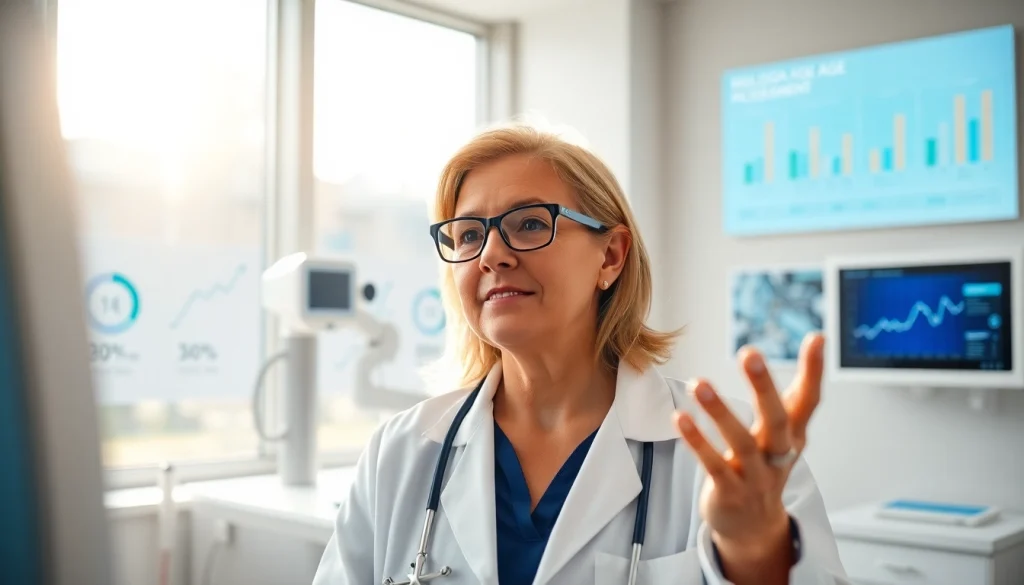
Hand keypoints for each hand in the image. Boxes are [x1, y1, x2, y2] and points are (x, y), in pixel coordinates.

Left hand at [672, 333, 824, 582]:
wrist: (755, 528)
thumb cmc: (766, 467)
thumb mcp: (786, 432)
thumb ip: (795, 392)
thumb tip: (818, 339)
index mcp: (793, 435)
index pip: (809, 400)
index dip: (814, 371)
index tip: (816, 338)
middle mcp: (778, 454)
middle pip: (777, 419)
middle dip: (764, 387)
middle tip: (750, 353)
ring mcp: (755, 476)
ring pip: (740, 442)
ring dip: (719, 411)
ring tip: (699, 382)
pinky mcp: (730, 491)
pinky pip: (713, 465)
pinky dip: (697, 442)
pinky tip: (680, 417)